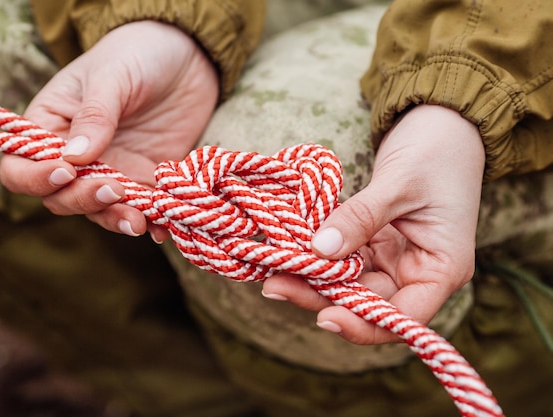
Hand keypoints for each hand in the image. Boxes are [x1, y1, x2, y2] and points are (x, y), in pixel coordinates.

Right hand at [0, 20, 218, 240]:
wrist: (184, 58)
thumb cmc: (136, 55)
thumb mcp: (112, 76)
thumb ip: (94, 115)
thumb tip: (75, 158)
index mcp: (49, 127)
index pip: (21, 167)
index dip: (36, 178)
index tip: (67, 171)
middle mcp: (74, 157)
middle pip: (60, 198)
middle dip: (83, 200)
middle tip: (115, 189)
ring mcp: (110, 171)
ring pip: (99, 211)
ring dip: (115, 219)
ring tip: (139, 221)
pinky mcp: (143, 180)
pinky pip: (139, 209)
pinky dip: (149, 222)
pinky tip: (161, 226)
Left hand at [262, 105, 484, 343]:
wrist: (442, 124)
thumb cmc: (437, 151)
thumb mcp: (400, 184)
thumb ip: (361, 218)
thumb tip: (321, 250)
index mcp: (442, 269)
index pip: (404, 317)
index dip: (364, 325)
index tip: (325, 317)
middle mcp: (417, 272)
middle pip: (368, 302)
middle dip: (323, 297)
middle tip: (276, 285)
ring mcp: (393, 259)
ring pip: (349, 283)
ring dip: (313, 278)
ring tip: (273, 270)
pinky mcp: (374, 243)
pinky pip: (343, 259)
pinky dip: (318, 256)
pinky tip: (289, 249)